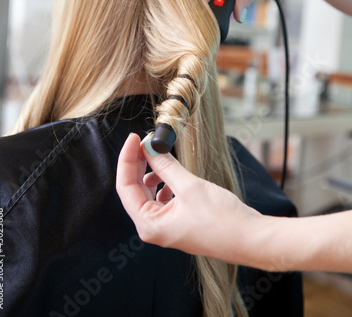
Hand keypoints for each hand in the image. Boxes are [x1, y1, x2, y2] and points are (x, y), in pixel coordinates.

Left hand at [116, 133, 261, 264]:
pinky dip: (164, 182)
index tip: (134, 138)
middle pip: (134, 189)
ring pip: (148, 192)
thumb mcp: (189, 186)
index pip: (125, 187)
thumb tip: (148, 147)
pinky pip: (162, 198)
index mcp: (149, 225)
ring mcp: (166, 225)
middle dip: (139, 163)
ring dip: (151, 172)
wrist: (250, 238)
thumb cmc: (222, 220)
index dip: (127, 159)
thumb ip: (165, 165)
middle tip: (146, 140)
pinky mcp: (179, 220)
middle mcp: (154, 228)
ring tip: (159, 155)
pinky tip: (172, 173)